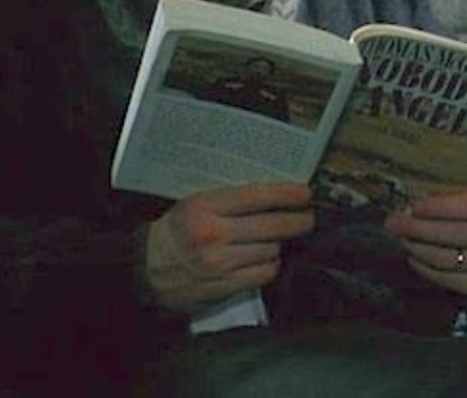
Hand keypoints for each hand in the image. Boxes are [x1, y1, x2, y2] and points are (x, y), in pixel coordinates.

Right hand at [145, 182, 313, 314]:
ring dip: (278, 245)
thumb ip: (232, 200)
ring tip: (273, 240)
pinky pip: (264, 273)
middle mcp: (212, 234)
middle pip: (274, 226)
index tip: (306, 194)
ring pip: (272, 250)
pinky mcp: (223, 287)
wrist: (144, 269)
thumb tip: (279, 195)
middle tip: (308, 217)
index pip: (258, 196)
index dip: (288, 195)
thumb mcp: (197, 204)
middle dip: (299, 221)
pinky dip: (270, 265)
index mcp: (204, 206)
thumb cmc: (177, 231)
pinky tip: (263, 259)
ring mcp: (219, 264)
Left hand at [384, 187, 466, 295]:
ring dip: (417, 247)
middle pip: (454, 234)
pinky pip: (443, 277)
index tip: (414, 206)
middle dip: (419, 228)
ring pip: (445, 257)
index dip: (438, 206)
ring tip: (401, 237)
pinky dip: (423, 266)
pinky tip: (412, 254)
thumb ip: (443, 191)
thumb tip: (409, 189)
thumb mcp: (463, 194)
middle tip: (393, 222)